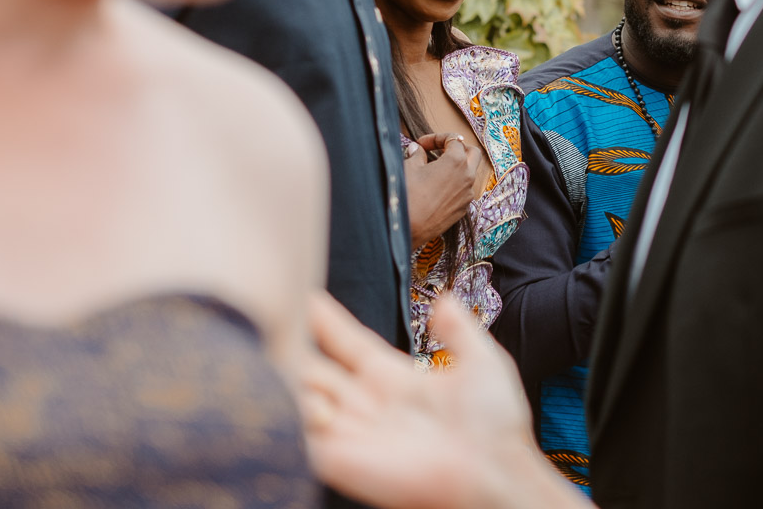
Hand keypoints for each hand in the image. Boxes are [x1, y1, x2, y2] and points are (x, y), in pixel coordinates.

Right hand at [302, 293, 583, 508]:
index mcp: (392, 378)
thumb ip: (459, 330)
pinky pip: (301, 437)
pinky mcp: (342, 462)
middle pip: (313, 368)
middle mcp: (365, 404)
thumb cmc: (495, 425)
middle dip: (290, 344)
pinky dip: (292, 416)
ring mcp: (351, 433)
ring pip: (300, 397)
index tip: (302, 291)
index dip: (324, 320)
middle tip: (264, 313)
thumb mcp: (482, 362)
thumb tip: (444, 299)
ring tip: (276, 350)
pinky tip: (297, 398)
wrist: (497, 472)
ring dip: (287, 376)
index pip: (346, 342)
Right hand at [404, 133, 483, 248]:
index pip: (453, 139)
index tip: (421, 145)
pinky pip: (464, 191)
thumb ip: (417, 154)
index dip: (435, 138)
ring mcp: (467, 194)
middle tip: (440, 150)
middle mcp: (467, 177)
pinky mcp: (463, 209)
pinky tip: (437, 188)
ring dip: (458, 167)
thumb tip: (417, 149)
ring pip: (470, 173)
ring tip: (436, 170)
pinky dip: (455, 185)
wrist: (407, 228)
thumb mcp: (409, 167)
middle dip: (458, 148)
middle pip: (472, 153)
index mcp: (456, 161)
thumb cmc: (408, 195)